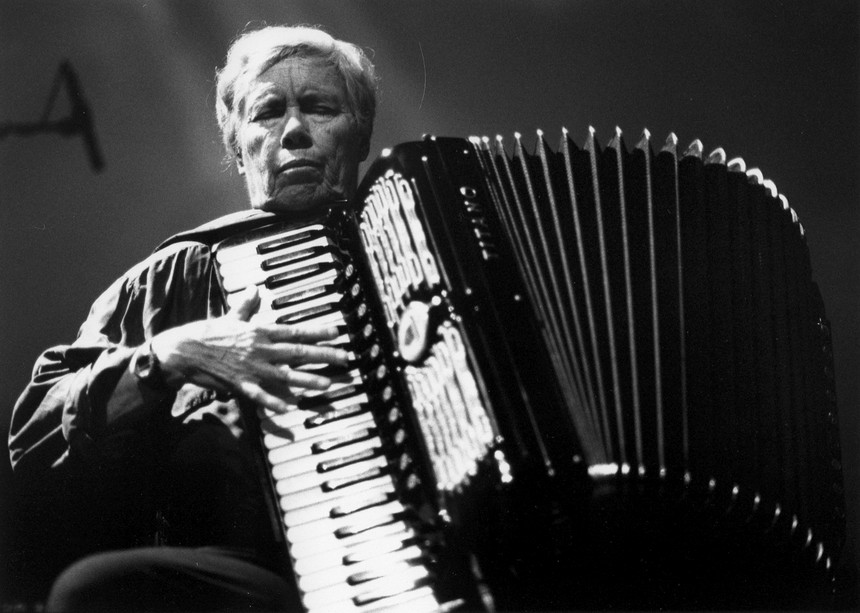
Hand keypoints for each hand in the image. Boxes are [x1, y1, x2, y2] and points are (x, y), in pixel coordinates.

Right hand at [149, 286, 348, 412]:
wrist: (183, 350)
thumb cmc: (208, 333)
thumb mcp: (230, 316)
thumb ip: (246, 305)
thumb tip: (255, 289)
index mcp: (260, 331)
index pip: (295, 331)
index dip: (318, 331)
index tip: (337, 332)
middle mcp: (261, 349)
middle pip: (298, 352)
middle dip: (324, 356)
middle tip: (344, 359)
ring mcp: (252, 368)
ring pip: (286, 374)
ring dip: (309, 379)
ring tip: (328, 384)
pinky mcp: (240, 384)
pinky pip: (261, 395)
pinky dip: (274, 401)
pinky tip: (290, 407)